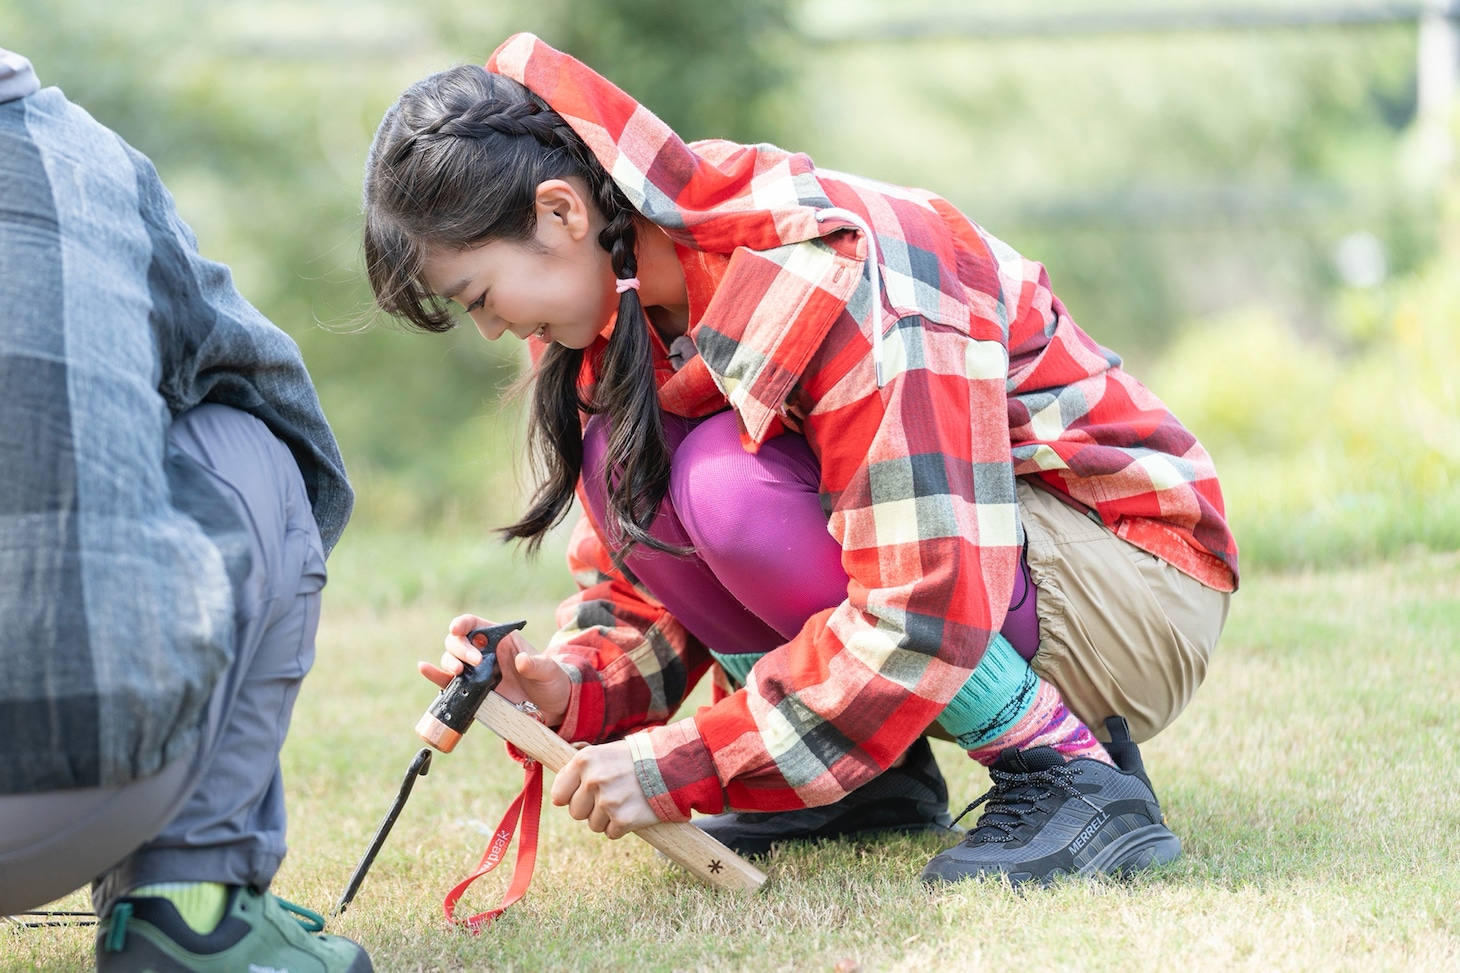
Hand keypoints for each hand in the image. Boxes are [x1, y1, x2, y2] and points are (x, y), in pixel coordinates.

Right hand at [418, 614, 571, 726]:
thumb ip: (536, 665)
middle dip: (460, 648)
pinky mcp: (472, 691)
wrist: (550, 708)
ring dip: (449, 662)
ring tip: (460, 672)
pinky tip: (425, 669)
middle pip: (458, 641)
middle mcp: (484, 652)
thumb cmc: (550, 681)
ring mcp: (476, 672)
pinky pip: (449, 682)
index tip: (458, 629)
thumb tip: (521, 661)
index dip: (463, 623)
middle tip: (474, 662)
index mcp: (500, 638)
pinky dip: (436, 676)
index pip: (475, 624)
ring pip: (451, 659)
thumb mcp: (549, 671)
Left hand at [550, 740, 660, 837]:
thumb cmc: (638, 758)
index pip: (559, 793)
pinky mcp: (623, 820)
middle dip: (590, 808)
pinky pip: (611, 833)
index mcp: (585, 760)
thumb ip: (583, 770)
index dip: (570, 796)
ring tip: (626, 800)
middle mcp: (593, 780)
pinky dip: (622, 826)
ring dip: (607, 817)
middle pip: (575, 812)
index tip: (582, 794)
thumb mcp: (606, 753)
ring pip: (593, 825)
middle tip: (611, 795)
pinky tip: (634, 810)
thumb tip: (557, 797)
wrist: (674, 766)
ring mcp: (608, 801)